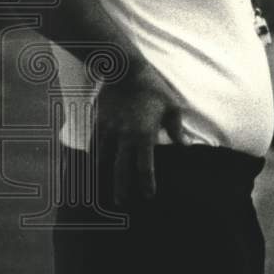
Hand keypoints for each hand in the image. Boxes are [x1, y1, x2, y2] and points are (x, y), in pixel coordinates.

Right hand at [96, 61, 185, 205]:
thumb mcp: (172, 106)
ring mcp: (108, 130)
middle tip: (121, 204)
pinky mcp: (98, 123)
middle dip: (121, 188)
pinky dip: (91, 159)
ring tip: (101, 191)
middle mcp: (124, 136)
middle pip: (121, 169)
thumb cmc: (154, 88)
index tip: (148, 196)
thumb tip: (185, 147)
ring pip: (103, 160)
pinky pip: (93, 146)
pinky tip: (88, 169)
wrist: (124, 70)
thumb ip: (176, 129)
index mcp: (144, 134)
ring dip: (103, 177)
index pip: (145, 166)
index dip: (147, 183)